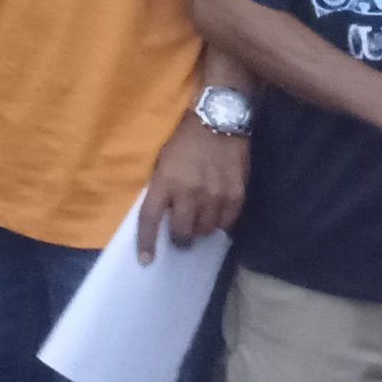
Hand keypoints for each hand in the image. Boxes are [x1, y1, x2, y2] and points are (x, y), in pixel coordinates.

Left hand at [136, 113, 245, 261]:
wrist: (217, 120)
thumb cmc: (184, 140)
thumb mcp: (163, 161)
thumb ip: (162, 188)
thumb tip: (164, 215)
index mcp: (165, 182)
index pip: (151, 219)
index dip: (147, 242)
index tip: (145, 260)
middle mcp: (189, 192)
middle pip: (182, 232)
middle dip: (180, 239)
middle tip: (181, 237)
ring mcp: (215, 195)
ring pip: (206, 230)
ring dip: (200, 229)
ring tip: (200, 219)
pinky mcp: (236, 195)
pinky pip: (227, 223)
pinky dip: (221, 223)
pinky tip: (217, 214)